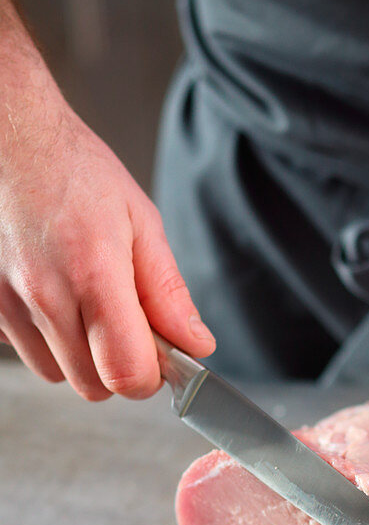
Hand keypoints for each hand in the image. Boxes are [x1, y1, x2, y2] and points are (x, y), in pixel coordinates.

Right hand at [0, 34, 214, 399]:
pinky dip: (45, 339)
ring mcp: (8, 304)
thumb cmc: (73, 171)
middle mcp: (44, 296)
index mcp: (93, 275)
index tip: (157, 354)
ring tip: (84, 303)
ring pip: (56, 375)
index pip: (127, 375)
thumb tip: (195, 344)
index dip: (150, 376)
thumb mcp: (140, 222)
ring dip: (79, 355)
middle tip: (124, 323)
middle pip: (93, 386)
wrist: (7, 138)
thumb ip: (168, 293)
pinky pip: (26, 351)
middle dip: (116, 366)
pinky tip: (53, 297)